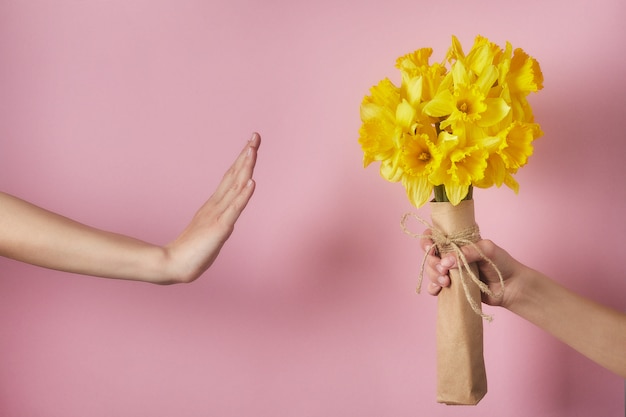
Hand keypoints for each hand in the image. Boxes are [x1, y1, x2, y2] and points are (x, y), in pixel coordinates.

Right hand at [162, 132, 260, 282]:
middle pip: (234, 176)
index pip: (231, 178)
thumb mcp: (209, 231)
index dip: (242, 160)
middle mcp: (216, 205)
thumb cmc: (191, 251)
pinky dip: (244, 195)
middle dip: (246, 155)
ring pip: (235, 187)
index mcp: (215, 205)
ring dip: (245, 168)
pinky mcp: (219, 228)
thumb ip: (217, 222)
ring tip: (253, 150)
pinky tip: (252, 183)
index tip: (251, 143)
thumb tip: (227, 219)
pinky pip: (234, 209)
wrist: (172, 265)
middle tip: (255, 136)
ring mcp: (218, 215)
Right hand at [419, 230, 523, 307]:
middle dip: (432, 263)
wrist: (512, 287)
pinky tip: (439, 290)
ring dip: (433, 276)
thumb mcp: (488, 250)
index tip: (431, 249)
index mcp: (457, 242)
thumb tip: (446, 261)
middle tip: (443, 271)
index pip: (435, 236)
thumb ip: (467, 252)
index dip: (427, 241)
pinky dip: (433, 288)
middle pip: (430, 256)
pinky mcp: (452, 287)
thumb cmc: (502, 263)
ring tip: (446, 282)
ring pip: (431, 271)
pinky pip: (434, 288)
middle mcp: (451, 256)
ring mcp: (451, 272)